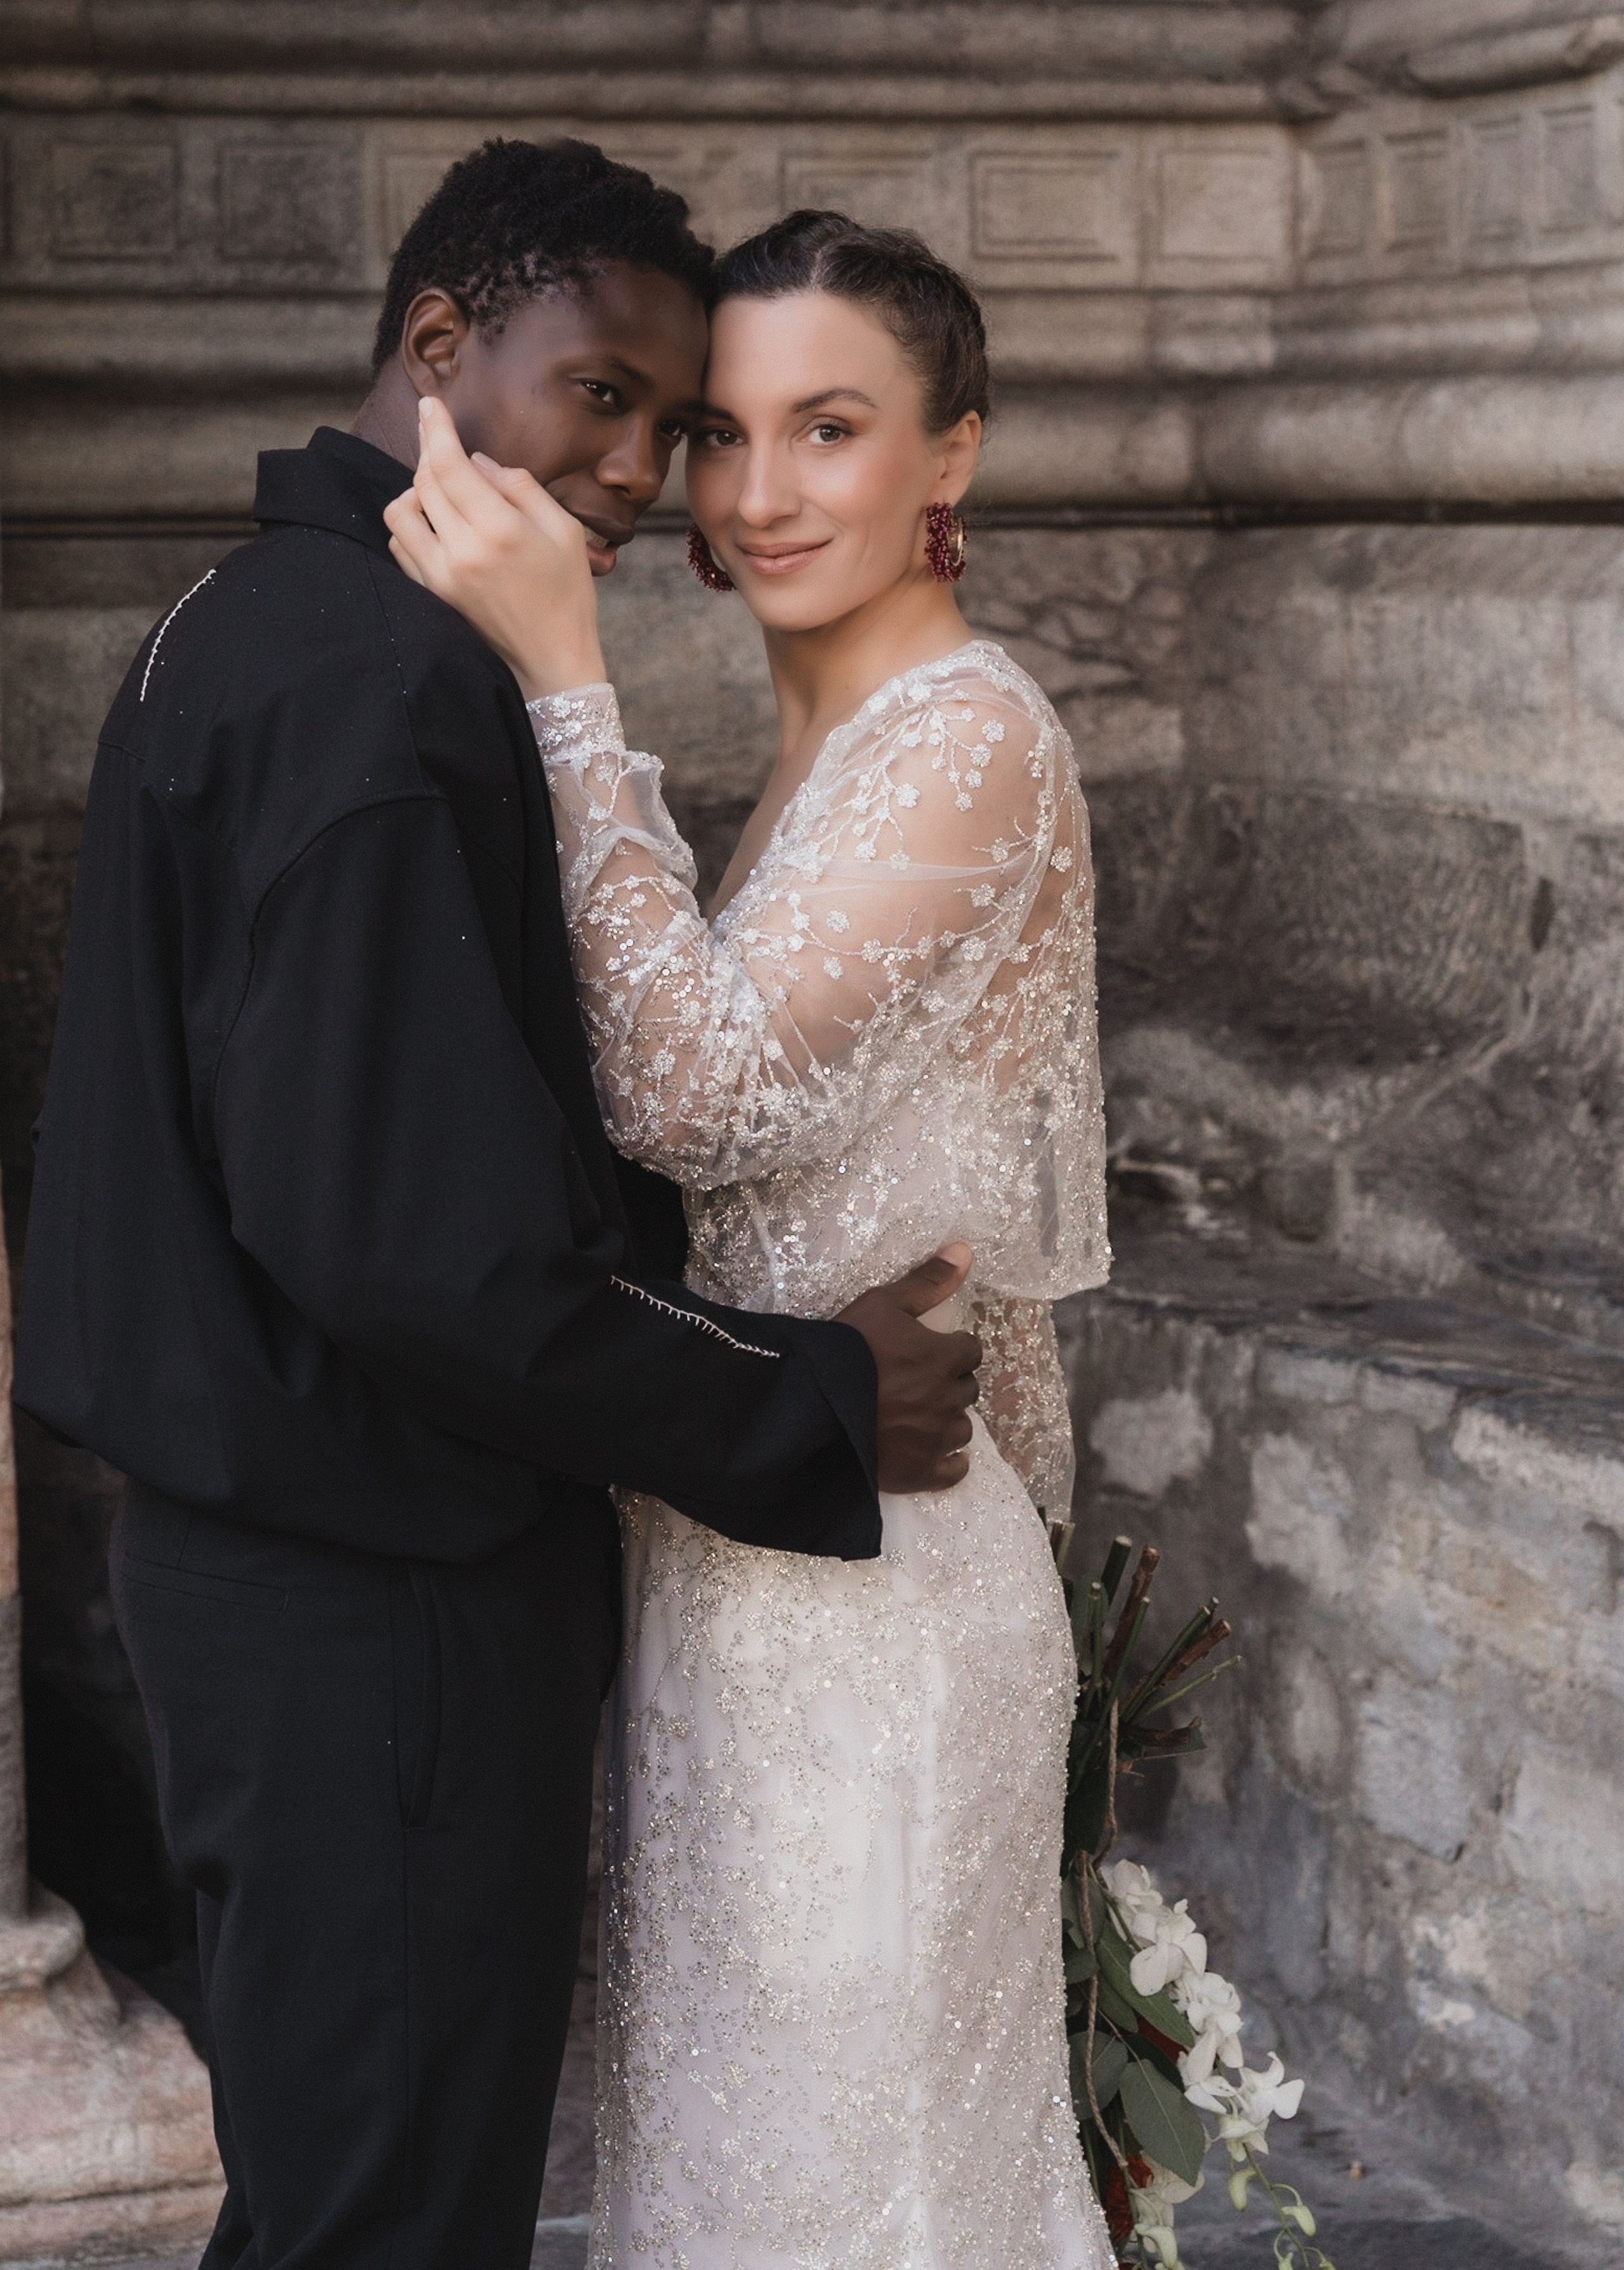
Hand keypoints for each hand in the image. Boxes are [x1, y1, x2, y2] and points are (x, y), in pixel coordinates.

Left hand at [382, 396, 607, 698]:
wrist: (552, 663)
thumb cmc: (568, 596)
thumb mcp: (564, 532)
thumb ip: (521, 488)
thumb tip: (479, 463)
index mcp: (500, 530)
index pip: (450, 466)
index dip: (436, 429)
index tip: (430, 405)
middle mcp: (462, 551)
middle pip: (424, 482)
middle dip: (429, 450)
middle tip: (437, 433)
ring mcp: (441, 576)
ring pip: (400, 512)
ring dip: (415, 491)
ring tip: (441, 490)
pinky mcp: (432, 594)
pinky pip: (400, 546)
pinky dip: (410, 525)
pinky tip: (433, 523)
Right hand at [837, 1244, 980, 1493]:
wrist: (810, 1406)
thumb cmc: (846, 1349)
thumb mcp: (883, 1303)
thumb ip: (927, 1281)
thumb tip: (966, 1250)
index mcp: (943, 1358)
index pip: (971, 1350)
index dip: (953, 1348)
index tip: (932, 1350)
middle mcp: (947, 1399)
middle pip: (967, 1388)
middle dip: (949, 1382)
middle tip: (919, 1380)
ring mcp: (935, 1439)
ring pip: (962, 1428)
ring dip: (948, 1419)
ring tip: (920, 1415)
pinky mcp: (919, 1472)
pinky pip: (953, 1471)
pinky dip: (949, 1463)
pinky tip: (936, 1455)